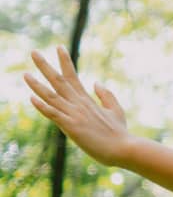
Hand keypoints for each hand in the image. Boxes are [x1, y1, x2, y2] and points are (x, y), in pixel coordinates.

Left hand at [22, 47, 133, 165]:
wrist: (124, 149)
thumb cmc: (120, 133)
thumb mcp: (116, 110)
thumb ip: (106, 96)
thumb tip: (96, 82)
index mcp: (87, 100)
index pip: (73, 76)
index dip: (65, 61)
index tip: (59, 47)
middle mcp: (78, 104)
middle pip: (59, 81)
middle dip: (45, 66)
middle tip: (33, 52)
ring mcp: (74, 115)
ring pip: (52, 97)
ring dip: (37, 85)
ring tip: (25, 74)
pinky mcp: (72, 127)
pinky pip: (54, 115)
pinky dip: (43, 107)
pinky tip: (32, 99)